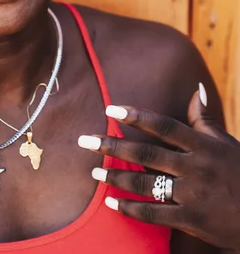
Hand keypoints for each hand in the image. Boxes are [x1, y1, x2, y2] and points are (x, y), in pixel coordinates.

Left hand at [78, 85, 239, 249]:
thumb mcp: (225, 142)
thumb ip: (204, 119)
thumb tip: (196, 89)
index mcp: (203, 145)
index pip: (163, 125)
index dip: (136, 116)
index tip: (111, 109)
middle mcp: (196, 168)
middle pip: (147, 154)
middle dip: (112, 146)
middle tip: (85, 141)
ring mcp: (193, 195)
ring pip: (146, 185)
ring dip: (117, 177)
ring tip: (94, 171)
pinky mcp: (192, 220)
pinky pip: (155, 214)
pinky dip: (130, 209)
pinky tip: (111, 203)